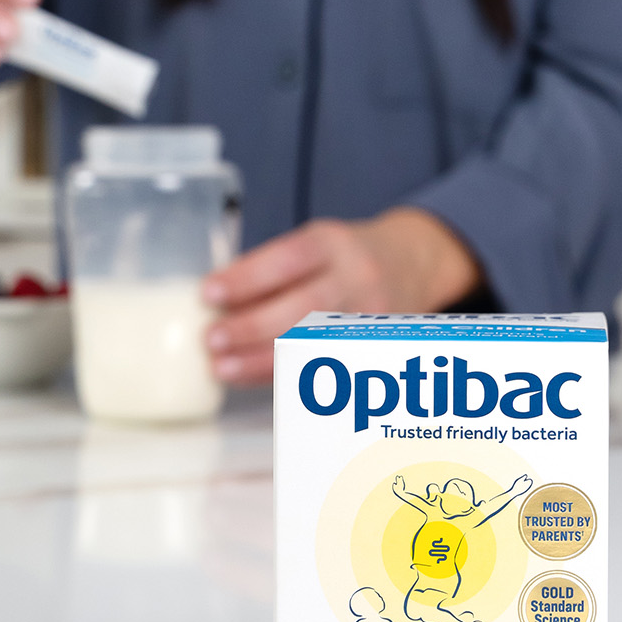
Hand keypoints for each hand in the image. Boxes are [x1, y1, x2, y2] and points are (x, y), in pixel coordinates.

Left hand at [203, 208, 479, 386]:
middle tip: (211, 339)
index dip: (248, 277)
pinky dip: (283, 375)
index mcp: (334, 244)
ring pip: (315, 343)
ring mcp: (371, 317)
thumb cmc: (345, 257)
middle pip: (304, 306)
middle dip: (253, 326)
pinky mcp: (374, 347)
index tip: (209, 293)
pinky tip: (250, 377)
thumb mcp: (314, 244)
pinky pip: (325, 366)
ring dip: (262, 359)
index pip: (290, 257)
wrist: (413, 264)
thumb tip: (210, 305)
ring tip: (221, 367)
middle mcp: (358, 278)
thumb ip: (271, 271)